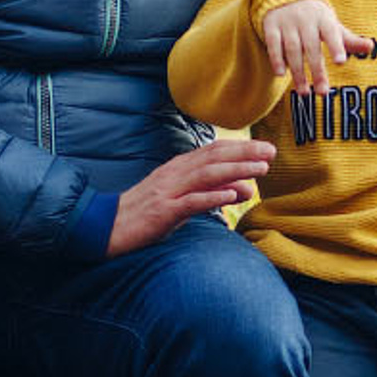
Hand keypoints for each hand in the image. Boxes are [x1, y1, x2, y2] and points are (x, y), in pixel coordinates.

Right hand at [108, 138, 277, 254]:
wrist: (106, 227)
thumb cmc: (147, 215)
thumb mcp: (184, 202)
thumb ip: (214, 193)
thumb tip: (246, 188)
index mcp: (178, 168)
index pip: (213, 152)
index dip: (241, 148)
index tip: (266, 148)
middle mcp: (174, 174)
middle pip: (214, 158)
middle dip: (245, 153)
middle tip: (271, 152)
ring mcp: (168, 192)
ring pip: (206, 175)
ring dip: (236, 170)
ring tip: (260, 170)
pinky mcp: (162, 212)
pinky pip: (191, 202)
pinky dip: (213, 197)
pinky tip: (232, 195)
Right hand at [261, 0, 370, 93]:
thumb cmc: (315, 18)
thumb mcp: (332, 26)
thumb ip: (349, 40)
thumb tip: (371, 47)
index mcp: (324, 19)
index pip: (331, 32)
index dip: (336, 46)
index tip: (341, 62)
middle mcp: (305, 20)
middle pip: (312, 47)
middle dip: (317, 70)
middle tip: (323, 92)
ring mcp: (287, 23)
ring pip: (292, 49)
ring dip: (298, 72)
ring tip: (305, 92)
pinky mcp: (271, 26)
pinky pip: (273, 44)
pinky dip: (276, 58)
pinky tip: (281, 75)